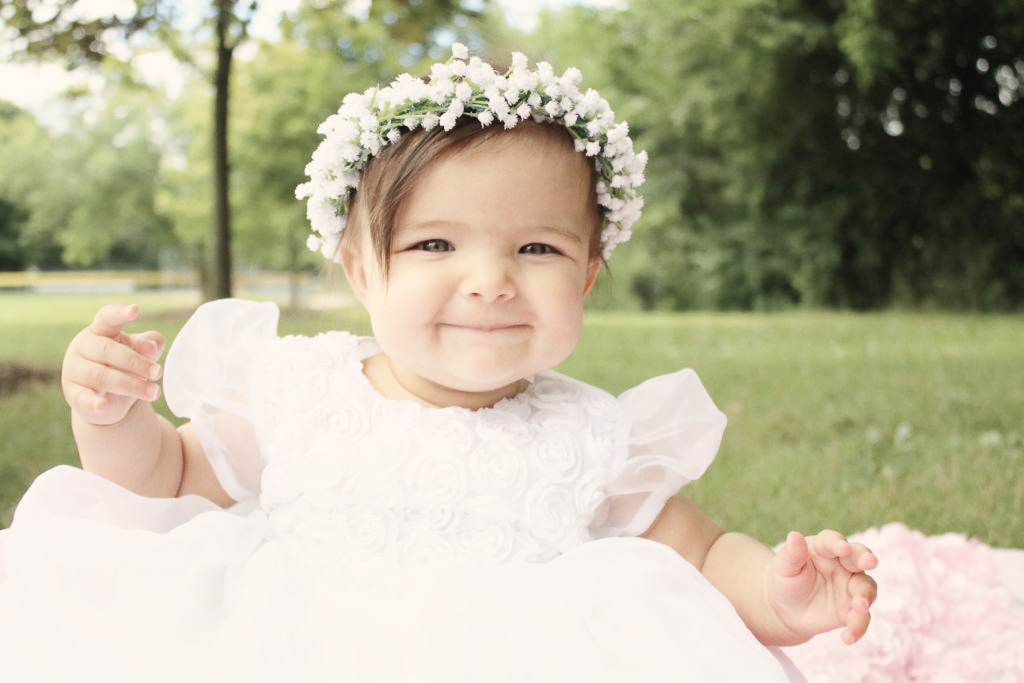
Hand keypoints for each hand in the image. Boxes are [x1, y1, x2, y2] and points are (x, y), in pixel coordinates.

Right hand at [61, 304, 165, 425]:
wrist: (107, 400)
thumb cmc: (124, 367)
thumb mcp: (140, 353)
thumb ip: (149, 345)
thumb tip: (150, 347)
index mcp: (100, 331)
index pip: (107, 318)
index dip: (119, 313)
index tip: (135, 309)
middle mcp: (83, 347)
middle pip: (108, 351)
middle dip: (136, 362)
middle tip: (158, 373)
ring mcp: (74, 371)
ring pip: (102, 376)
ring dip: (131, 385)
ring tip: (155, 393)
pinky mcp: (73, 394)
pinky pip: (82, 397)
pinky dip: (92, 402)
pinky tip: (102, 406)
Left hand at [767, 530, 877, 644]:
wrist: (784, 608)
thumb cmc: (784, 579)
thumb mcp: (783, 566)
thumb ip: (792, 554)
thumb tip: (794, 536)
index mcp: (824, 548)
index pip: (833, 541)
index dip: (838, 543)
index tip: (842, 548)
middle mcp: (842, 564)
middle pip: (859, 558)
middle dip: (865, 558)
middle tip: (870, 562)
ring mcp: (850, 587)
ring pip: (866, 587)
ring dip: (866, 595)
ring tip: (860, 605)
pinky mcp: (850, 610)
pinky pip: (860, 618)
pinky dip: (858, 627)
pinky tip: (847, 637)